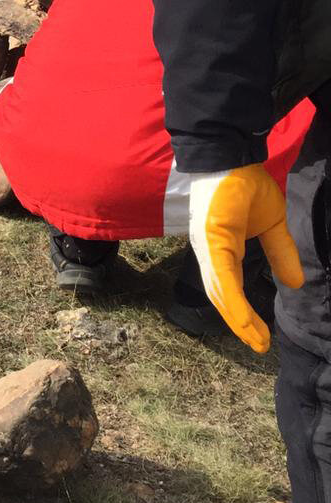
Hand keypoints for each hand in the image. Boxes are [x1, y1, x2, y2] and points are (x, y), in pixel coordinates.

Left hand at [187, 164, 303, 351]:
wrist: (232, 155)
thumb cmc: (246, 185)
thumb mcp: (272, 224)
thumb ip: (280, 253)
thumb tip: (295, 284)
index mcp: (221, 250)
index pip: (231, 289)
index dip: (244, 314)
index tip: (260, 337)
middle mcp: (210, 253)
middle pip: (223, 297)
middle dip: (240, 324)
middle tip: (258, 347)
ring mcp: (208, 248)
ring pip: (221, 292)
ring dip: (237, 319)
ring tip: (255, 340)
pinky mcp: (210, 240)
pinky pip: (221, 276)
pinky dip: (231, 300)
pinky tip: (242, 320)